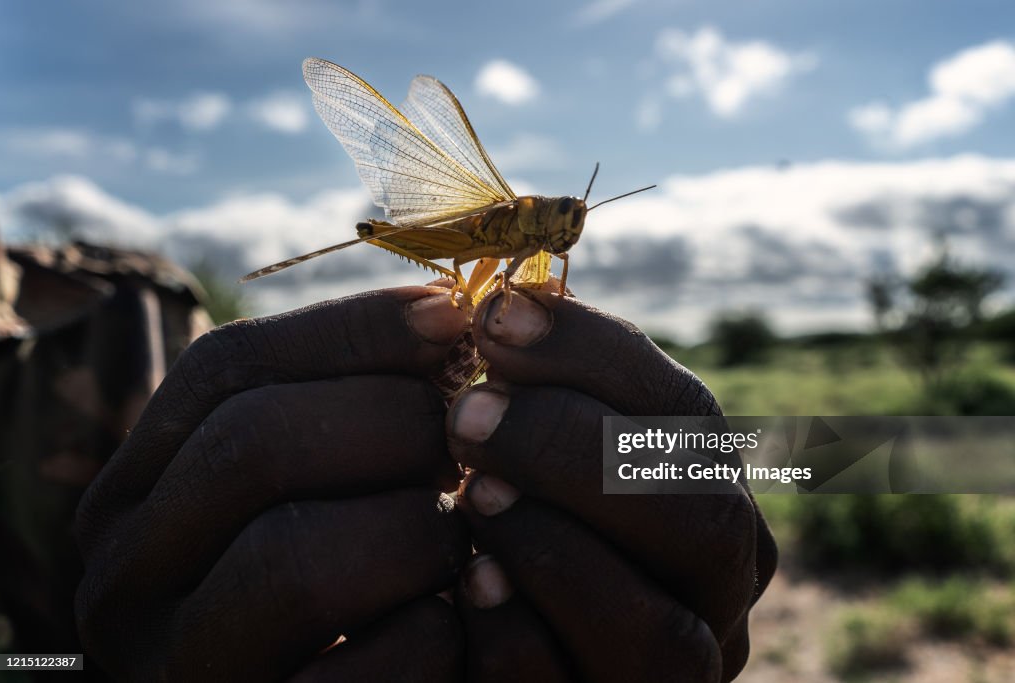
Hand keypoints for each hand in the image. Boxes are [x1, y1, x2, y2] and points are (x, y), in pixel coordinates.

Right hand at [75, 287, 472, 681]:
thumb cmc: (342, 577)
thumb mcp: (316, 477)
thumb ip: (348, 400)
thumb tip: (443, 313)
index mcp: (134, 494)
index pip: (224, 367)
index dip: (350, 330)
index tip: (451, 318)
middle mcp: (124, 581)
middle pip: (251, 444)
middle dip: (391, 423)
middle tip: (467, 441)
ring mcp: (179, 670)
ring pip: (295, 557)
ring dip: (417, 531)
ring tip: (461, 534)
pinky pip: (360, 673)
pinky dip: (435, 636)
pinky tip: (456, 622)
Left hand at [447, 287, 777, 682]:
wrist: (482, 645)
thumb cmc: (508, 521)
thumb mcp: (536, 445)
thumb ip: (542, 389)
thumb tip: (509, 301)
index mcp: (706, 494)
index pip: (687, 414)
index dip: (595, 357)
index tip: (495, 319)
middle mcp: (715, 588)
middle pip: (703, 518)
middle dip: (578, 452)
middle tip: (469, 415)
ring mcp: (674, 671)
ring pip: (659, 632)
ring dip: (553, 549)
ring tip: (469, 498)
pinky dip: (515, 635)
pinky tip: (462, 588)